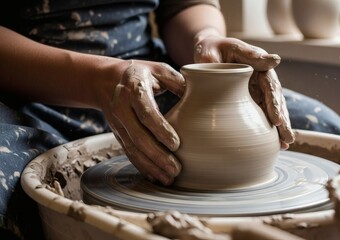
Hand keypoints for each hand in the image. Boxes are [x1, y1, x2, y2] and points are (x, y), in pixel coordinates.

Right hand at [100, 60, 184, 184]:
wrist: (105, 80)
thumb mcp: (160, 70)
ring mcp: (117, 123)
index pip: (146, 112)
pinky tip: (155, 177)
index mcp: (134, 88)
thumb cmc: (142, 73)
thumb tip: (203, 96)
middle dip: (157, 155)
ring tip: (169, 178)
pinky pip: (129, 152)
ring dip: (150, 166)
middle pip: (138, 136)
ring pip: (132, 148)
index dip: (160, 130)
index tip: (177, 144)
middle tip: (176, 169)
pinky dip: (142, 166)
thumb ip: (179, 82)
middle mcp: (121, 107)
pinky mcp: (117, 134)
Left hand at [193, 34, 295, 148]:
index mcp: (259, 64)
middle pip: (276, 100)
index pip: (270, 85)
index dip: (274, 102)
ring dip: (280, 127)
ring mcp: (258, 90)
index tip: (277, 119)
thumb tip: (276, 60)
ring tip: (286, 144)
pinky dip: (269, 129)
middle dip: (283, 120)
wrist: (206, 54)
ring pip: (272, 110)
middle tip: (287, 138)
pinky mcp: (252, 100)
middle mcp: (262, 78)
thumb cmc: (212, 49)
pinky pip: (263, 115)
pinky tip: (276, 144)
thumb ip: (248, 54)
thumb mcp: (225, 47)